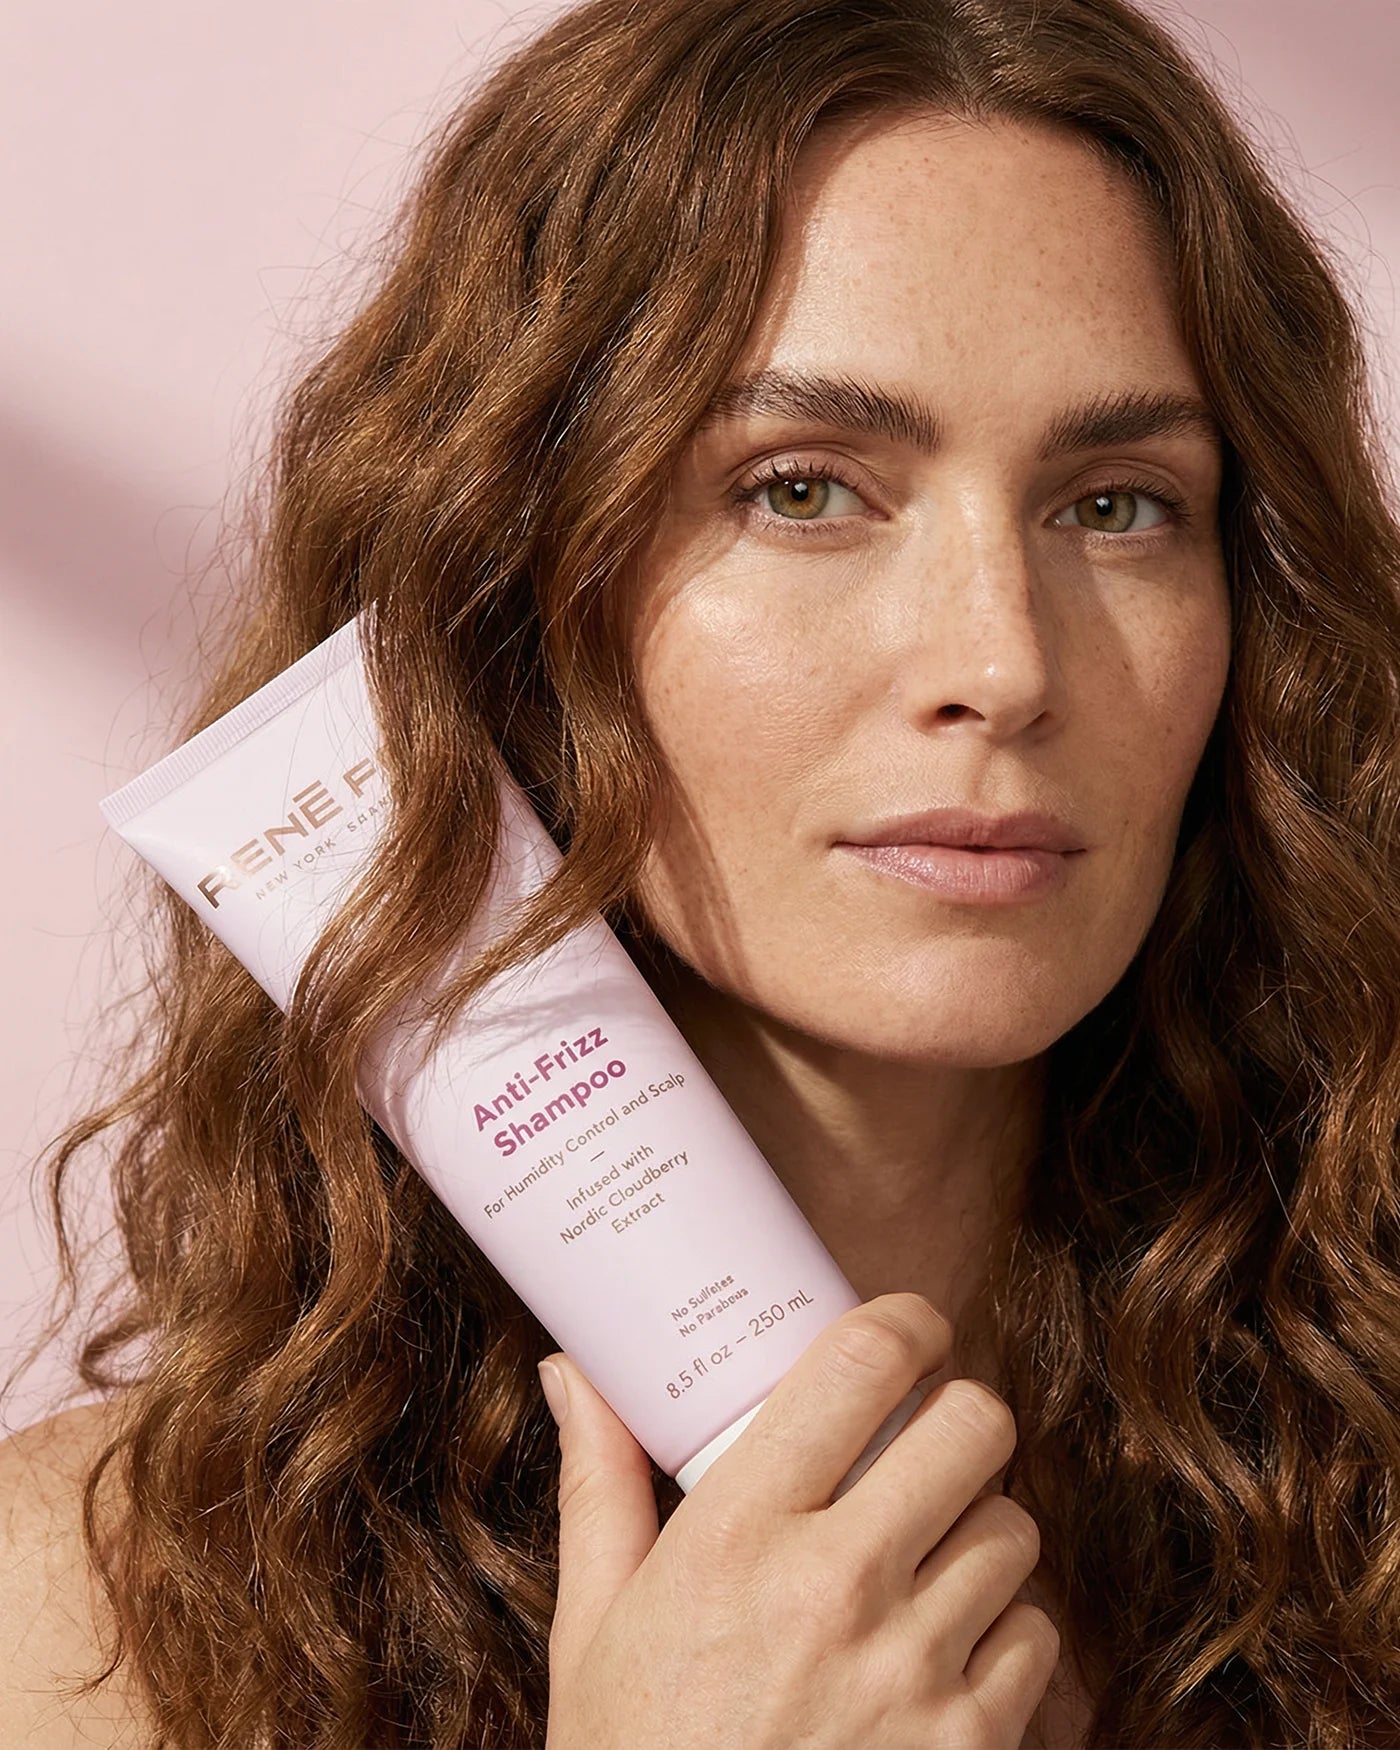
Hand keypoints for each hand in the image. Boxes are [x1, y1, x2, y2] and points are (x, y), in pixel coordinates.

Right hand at [540, 1290, 1059, 1747]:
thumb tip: (574, 1375)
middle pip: (974, 1427)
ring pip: (1014, 1529)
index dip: (905, 1322)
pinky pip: (1035, 1638)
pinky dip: (1004, 1633)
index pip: (859, 1366)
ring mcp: (913, 1673)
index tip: (908, 1326)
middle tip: (925, 1441)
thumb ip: (598, 1485)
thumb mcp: (593, 1624)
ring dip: (978, 1528)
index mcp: (737, 1535)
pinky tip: (943, 1650)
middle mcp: (836, 1587)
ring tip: (925, 1554)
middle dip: (959, 1416)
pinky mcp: (968, 1748)